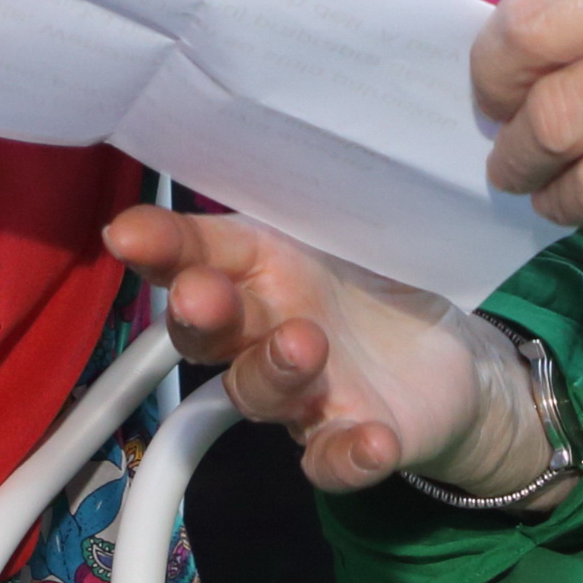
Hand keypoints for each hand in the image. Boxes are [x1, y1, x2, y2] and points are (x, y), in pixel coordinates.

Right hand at [104, 203, 551, 499]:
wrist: (453, 356)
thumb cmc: (378, 280)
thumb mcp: (347, 227)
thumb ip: (309, 199)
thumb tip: (288, 122)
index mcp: (257, 269)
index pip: (196, 255)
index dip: (160, 247)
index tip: (129, 235)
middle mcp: (261, 335)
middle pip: (208, 333)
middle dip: (200, 315)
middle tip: (205, 298)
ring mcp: (300, 394)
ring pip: (260, 393)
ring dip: (275, 370)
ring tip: (305, 344)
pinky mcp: (344, 440)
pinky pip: (331, 459)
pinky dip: (348, 455)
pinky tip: (372, 440)